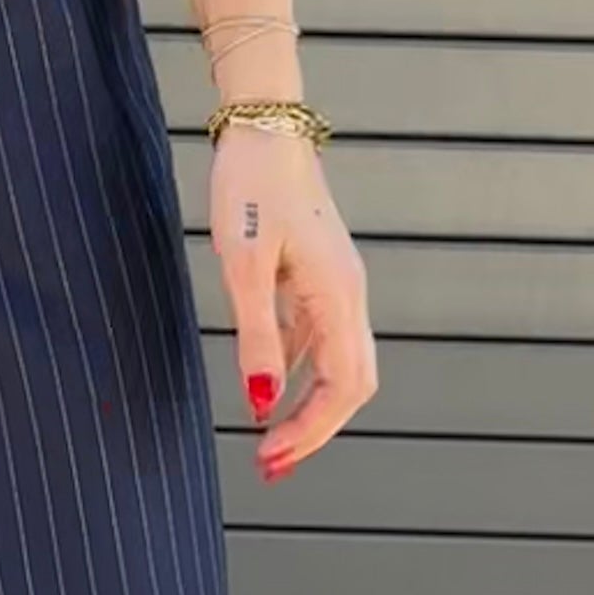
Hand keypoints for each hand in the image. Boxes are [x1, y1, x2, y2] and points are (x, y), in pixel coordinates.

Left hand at [207, 122, 375, 478]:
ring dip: (306, 408)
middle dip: (313, 430)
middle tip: (269, 466)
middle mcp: (349, 295)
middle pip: (351, 384)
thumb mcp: (242, 263)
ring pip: (337, 366)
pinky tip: (265, 390)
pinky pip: (316, 340)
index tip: (267, 455)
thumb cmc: (251, 187)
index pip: (342, 386)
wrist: (265, 128)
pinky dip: (296, 374)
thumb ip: (254, 335)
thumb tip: (259, 404)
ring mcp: (337, 287)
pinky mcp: (318, 277)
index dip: (309, 429)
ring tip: (268, 443)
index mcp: (338, 294)